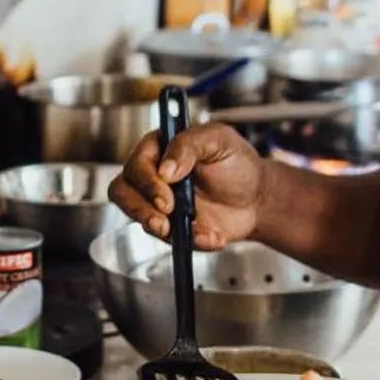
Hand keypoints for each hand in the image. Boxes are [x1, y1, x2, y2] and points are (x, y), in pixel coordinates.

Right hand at [107, 121, 265, 250]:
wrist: (257, 199)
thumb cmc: (237, 163)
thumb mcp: (219, 140)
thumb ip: (189, 144)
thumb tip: (165, 168)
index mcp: (160, 147)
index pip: (136, 162)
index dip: (147, 179)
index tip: (167, 187)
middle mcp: (153, 175)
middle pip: (123, 190)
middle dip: (141, 207)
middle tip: (165, 216)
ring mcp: (158, 203)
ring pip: (134, 215)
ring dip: (154, 226)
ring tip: (177, 230)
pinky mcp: (170, 227)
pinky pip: (165, 239)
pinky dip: (188, 240)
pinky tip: (209, 234)